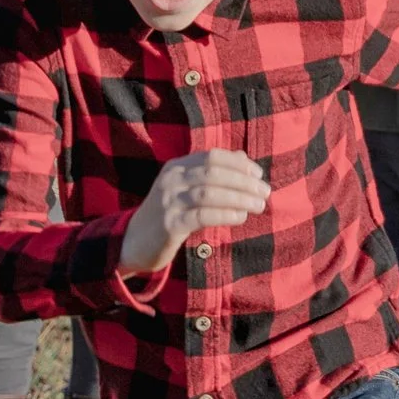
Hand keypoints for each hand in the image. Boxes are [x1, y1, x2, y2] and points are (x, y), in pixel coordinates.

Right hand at [119, 148, 270, 277]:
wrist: (133, 243)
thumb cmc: (168, 214)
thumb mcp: (185, 189)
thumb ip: (211, 173)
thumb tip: (243, 159)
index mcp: (176, 167)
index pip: (212, 156)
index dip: (239, 163)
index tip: (259, 173)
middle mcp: (171, 179)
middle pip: (213, 172)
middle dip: (243, 180)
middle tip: (265, 191)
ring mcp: (169, 201)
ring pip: (210, 193)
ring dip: (239, 198)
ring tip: (259, 205)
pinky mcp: (170, 224)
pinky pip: (202, 215)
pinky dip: (225, 214)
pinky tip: (241, 217)